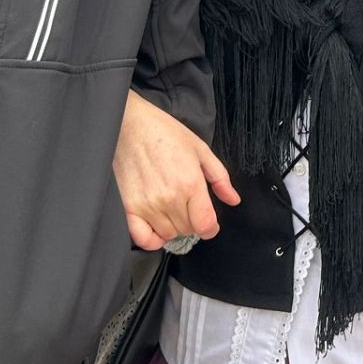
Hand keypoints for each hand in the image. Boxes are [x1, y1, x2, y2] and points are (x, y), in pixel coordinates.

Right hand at [111, 90, 240, 251]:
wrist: (130, 125)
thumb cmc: (165, 133)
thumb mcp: (201, 150)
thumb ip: (220, 178)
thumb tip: (233, 200)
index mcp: (191, 183)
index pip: (205, 225)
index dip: (211, 228)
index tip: (209, 224)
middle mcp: (170, 198)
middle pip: (188, 230)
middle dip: (193, 222)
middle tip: (188, 207)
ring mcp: (148, 205)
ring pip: (168, 235)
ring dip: (174, 227)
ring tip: (172, 210)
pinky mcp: (129, 207)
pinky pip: (143, 238)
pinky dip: (152, 239)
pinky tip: (156, 227)